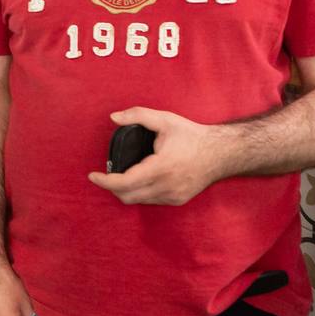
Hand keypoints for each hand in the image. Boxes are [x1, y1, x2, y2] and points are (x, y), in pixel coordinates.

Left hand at [88, 107, 226, 205]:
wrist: (222, 153)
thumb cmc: (191, 135)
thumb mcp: (165, 119)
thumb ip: (137, 115)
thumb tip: (113, 117)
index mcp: (161, 168)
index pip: (124, 183)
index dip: (105, 181)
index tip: (92, 175)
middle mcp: (167, 186)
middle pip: (127, 196)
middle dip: (112, 187)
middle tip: (106, 174)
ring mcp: (173, 196)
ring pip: (138, 200)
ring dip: (126, 191)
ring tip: (121, 176)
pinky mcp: (178, 200)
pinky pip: (151, 200)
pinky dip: (141, 192)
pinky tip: (140, 180)